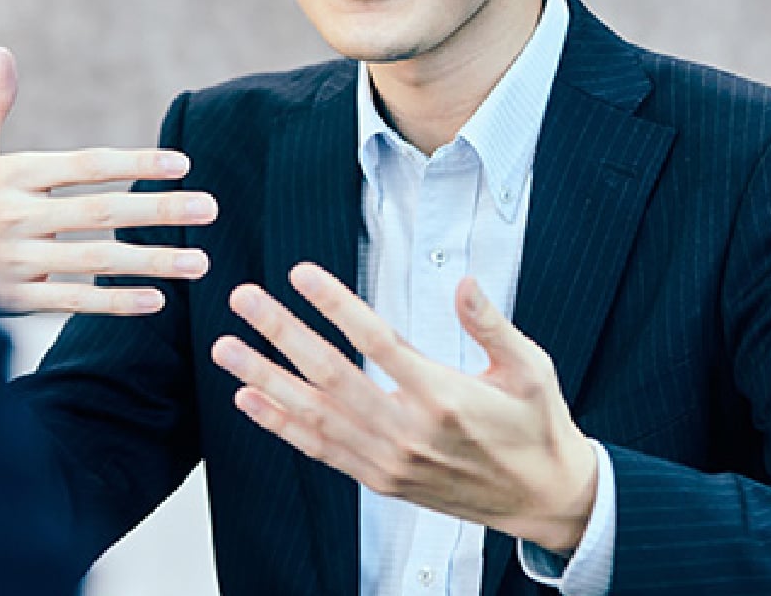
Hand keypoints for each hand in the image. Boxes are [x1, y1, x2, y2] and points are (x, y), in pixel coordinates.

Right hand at [0, 47, 217, 314]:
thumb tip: (3, 52)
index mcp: (12, 175)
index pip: (87, 166)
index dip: (135, 164)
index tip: (183, 163)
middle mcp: (17, 217)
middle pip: (100, 212)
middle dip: (159, 210)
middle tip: (211, 208)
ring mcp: (15, 261)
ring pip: (94, 261)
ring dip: (152, 262)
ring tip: (201, 262)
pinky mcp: (11, 299)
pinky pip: (70, 300)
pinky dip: (114, 303)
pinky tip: (157, 301)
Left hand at [212, 262, 597, 553]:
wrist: (543, 498)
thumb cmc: (535, 425)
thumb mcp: (530, 367)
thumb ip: (490, 324)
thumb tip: (464, 282)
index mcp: (444, 396)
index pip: (376, 340)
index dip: (335, 304)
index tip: (300, 273)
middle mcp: (408, 432)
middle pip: (330, 375)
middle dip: (281, 334)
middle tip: (244, 300)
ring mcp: (389, 460)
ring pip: (314, 416)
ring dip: (265, 378)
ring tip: (227, 348)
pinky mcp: (380, 480)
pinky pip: (320, 450)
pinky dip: (280, 426)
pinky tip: (250, 400)